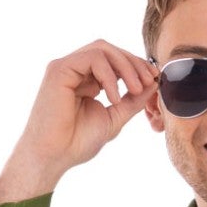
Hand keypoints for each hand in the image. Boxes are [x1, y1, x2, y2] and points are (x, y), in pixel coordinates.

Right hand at [0, 40, 159, 197]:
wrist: (53, 157)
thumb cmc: (76, 143)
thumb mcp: (114, 118)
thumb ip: (131, 101)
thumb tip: (153, 83)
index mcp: (87, 79)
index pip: (113, 60)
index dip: (135, 66)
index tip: (153, 80)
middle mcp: (75, 69)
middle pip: (109, 49)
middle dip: (133, 63)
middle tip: (148, 81)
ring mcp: (66, 66)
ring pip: (102, 49)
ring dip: (125, 66)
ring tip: (135, 90)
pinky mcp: (59, 69)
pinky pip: (91, 58)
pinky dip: (109, 75)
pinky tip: (114, 97)